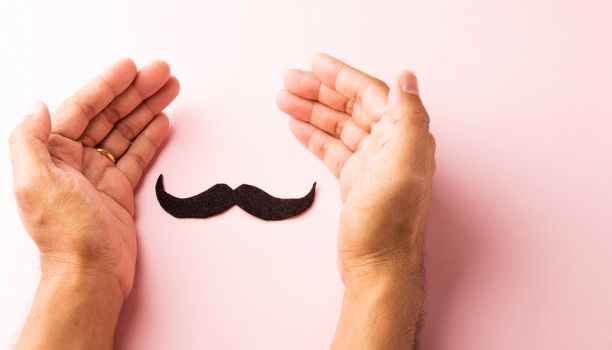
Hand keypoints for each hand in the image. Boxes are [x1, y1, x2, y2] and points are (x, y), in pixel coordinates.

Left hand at [9, 59, 179, 296]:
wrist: (91, 273)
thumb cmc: (65, 234)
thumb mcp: (35, 182)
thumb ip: (30, 140)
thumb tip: (38, 105)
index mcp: (52, 154)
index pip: (82, 108)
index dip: (107, 85)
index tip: (130, 68)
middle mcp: (74, 161)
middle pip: (110, 115)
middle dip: (136, 92)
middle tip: (161, 73)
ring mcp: (99, 175)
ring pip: (126, 132)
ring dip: (147, 109)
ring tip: (169, 90)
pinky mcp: (119, 190)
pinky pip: (136, 155)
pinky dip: (150, 137)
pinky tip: (161, 121)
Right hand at [277, 53, 434, 282]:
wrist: (377, 267)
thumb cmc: (389, 223)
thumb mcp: (402, 165)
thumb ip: (408, 118)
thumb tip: (407, 77)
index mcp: (403, 137)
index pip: (370, 94)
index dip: (342, 76)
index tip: (317, 63)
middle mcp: (389, 147)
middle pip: (350, 107)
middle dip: (319, 91)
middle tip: (289, 81)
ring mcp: (370, 165)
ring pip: (338, 127)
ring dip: (311, 111)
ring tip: (284, 100)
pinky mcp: (355, 182)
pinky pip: (332, 149)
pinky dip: (314, 136)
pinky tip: (297, 127)